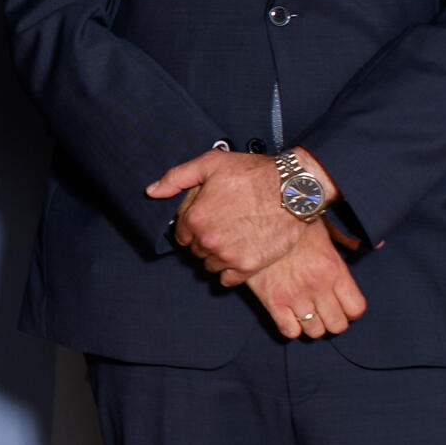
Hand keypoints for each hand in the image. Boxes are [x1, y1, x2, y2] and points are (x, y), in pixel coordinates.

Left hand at [146, 148, 306, 281]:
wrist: (294, 189)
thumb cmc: (253, 173)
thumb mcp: (211, 164)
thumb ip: (176, 178)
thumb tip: (152, 191)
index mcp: (194, 218)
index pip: (180, 233)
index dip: (194, 223)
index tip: (209, 215)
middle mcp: (207, 241)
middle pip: (195, 249)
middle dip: (205, 238)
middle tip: (225, 223)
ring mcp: (227, 256)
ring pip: (210, 265)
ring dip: (217, 255)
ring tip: (235, 237)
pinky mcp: (248, 267)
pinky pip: (227, 280)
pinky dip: (231, 271)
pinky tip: (241, 254)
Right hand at [245, 226, 368, 340]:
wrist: (257, 222)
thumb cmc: (293, 223)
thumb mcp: (327, 226)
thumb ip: (350, 240)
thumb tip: (378, 244)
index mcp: (334, 269)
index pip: (356, 309)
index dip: (351, 310)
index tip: (343, 305)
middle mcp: (317, 286)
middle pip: (337, 326)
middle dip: (332, 320)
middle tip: (324, 311)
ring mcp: (294, 296)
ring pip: (314, 331)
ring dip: (312, 325)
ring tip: (306, 313)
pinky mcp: (272, 301)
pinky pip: (289, 331)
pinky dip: (291, 327)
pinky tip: (289, 315)